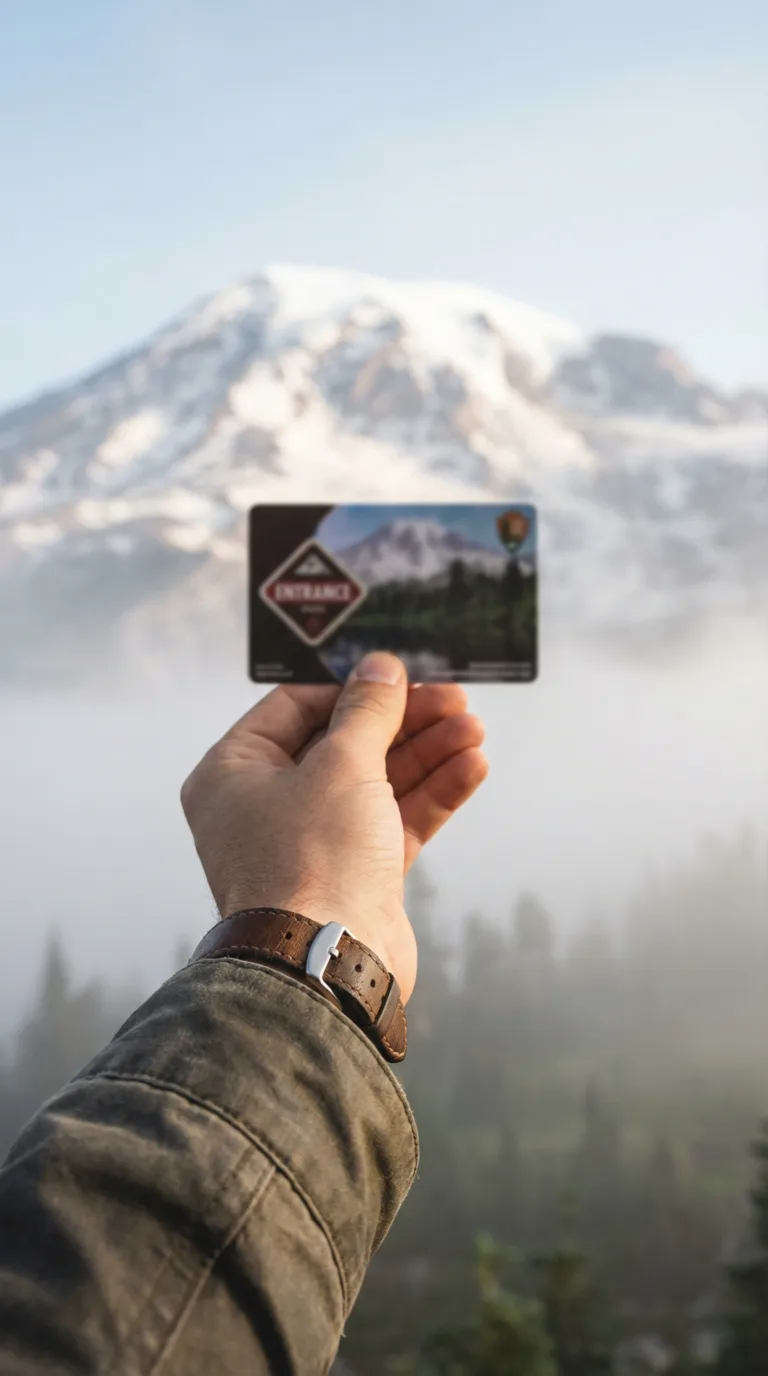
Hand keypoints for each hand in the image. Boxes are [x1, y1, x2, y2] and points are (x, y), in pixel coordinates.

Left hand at [180, 653, 487, 1001]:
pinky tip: (471, 767)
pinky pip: (395, 821)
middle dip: (405, 722)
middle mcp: (266, 806)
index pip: (295, 707)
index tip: (401, 675)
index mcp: (235, 772)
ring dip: (427, 754)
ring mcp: (312, 843)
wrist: (327, 966)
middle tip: (455, 700)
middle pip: (344, 743)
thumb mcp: (342, 764)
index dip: (352, 687)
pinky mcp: (353, 875)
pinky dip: (431, 794)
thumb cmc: (311, 863)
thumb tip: (380, 668)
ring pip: (377, 782)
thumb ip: (367, 711)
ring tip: (473, 730)